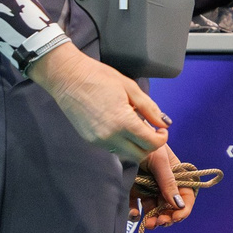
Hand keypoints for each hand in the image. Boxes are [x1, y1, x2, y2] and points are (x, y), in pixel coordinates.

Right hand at [28, 39, 168, 161]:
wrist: (67, 77)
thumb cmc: (99, 77)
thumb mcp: (130, 87)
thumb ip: (150, 108)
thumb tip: (165, 123)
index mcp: (123, 122)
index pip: (151, 144)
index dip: (162, 138)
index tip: (162, 129)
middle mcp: (110, 136)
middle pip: (140, 155)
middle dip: (151, 146)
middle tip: (152, 131)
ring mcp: (98, 140)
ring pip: (126, 154)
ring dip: (136, 146)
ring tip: (135, 127)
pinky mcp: (89, 140)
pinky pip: (112, 149)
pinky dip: (122, 143)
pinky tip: (121, 127)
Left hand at [134, 142, 193, 229]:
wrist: (122, 137)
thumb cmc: (145, 144)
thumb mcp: (160, 161)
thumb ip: (168, 183)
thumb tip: (179, 205)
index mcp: (175, 175)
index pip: (185, 195)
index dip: (184, 208)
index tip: (177, 217)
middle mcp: (163, 184)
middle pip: (170, 206)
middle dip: (167, 217)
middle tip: (161, 222)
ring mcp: (147, 189)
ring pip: (153, 210)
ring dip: (153, 219)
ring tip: (150, 224)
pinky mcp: (132, 192)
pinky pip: (135, 207)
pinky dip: (135, 214)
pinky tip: (135, 214)